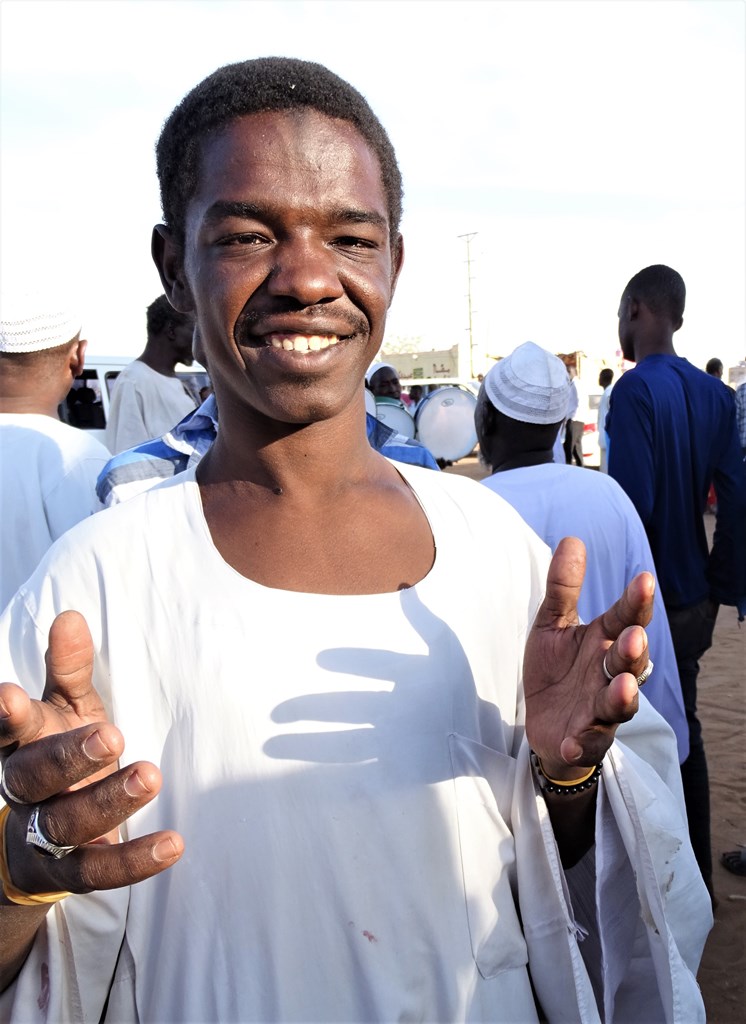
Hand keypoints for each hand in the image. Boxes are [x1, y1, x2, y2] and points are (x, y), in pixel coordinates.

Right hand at [0, 611, 182, 899]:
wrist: (31, 843)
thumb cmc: (57, 754)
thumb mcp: (64, 709)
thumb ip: (69, 669)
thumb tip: (71, 617)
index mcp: (21, 745)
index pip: (7, 729)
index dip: (5, 715)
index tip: (10, 694)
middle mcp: (23, 791)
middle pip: (34, 776)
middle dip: (69, 757)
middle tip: (112, 735)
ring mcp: (39, 836)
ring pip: (65, 823)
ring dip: (108, 801)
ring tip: (150, 775)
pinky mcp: (66, 874)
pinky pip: (97, 870)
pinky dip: (134, 860)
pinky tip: (173, 844)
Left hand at [524, 537, 653, 780]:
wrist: (544, 724)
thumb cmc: (556, 669)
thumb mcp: (552, 624)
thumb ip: (562, 588)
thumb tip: (572, 539)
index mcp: (605, 641)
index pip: (626, 617)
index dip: (636, 602)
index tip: (643, 580)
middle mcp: (610, 674)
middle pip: (630, 661)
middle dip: (633, 650)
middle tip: (632, 636)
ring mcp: (600, 709)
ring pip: (619, 704)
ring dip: (622, 696)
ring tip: (623, 687)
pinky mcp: (584, 740)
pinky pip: (588, 743)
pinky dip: (582, 742)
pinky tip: (573, 740)